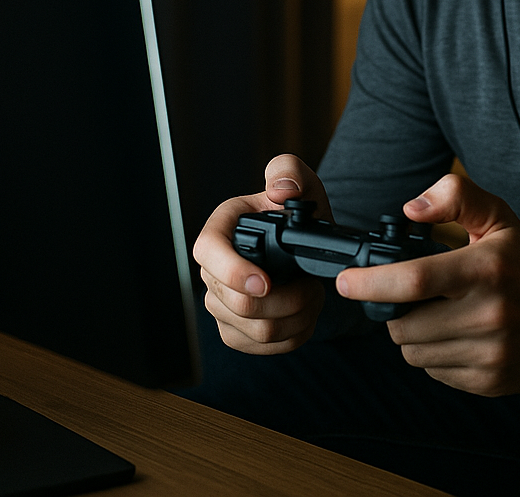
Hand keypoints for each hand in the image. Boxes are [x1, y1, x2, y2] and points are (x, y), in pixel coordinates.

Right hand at [192, 154, 331, 354]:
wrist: (307, 247)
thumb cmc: (298, 213)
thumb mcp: (301, 182)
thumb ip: (289, 172)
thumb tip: (280, 190)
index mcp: (221, 229)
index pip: (207, 252)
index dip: (233, 272)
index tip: (266, 282)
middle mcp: (213, 270)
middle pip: (238, 304)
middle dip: (287, 299)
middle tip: (312, 283)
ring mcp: (220, 304)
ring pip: (256, 331)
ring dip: (296, 317)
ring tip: (313, 294)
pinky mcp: (235, 331)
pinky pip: (263, 348)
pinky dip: (294, 335)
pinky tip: (306, 314)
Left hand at [336, 174, 519, 395]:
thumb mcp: (497, 217)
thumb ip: (455, 196)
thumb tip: (410, 210)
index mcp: (485, 268)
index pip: (415, 279)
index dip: (371, 282)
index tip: (345, 280)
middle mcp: (488, 313)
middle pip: (404, 324)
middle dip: (392, 310)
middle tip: (407, 295)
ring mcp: (489, 352)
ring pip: (413, 352)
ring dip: (410, 334)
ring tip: (434, 313)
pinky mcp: (488, 381)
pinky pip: (433, 371)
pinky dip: (432, 354)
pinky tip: (453, 334)